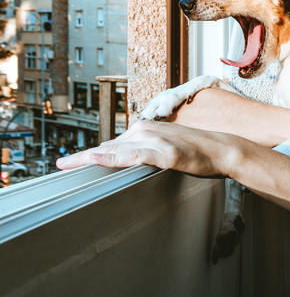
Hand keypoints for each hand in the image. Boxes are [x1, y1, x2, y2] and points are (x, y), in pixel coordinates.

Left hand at [56, 120, 234, 176]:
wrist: (224, 150)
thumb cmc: (198, 152)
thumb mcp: (166, 148)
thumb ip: (143, 150)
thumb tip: (118, 154)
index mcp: (145, 130)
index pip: (111, 145)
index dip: (87, 156)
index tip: (67, 164)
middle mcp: (146, 130)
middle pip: (108, 148)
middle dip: (82, 159)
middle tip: (58, 167)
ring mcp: (155, 140)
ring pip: (115, 151)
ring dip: (88, 158)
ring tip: (65, 165)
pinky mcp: (164, 153)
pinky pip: (134, 156)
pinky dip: (114, 158)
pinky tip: (97, 159)